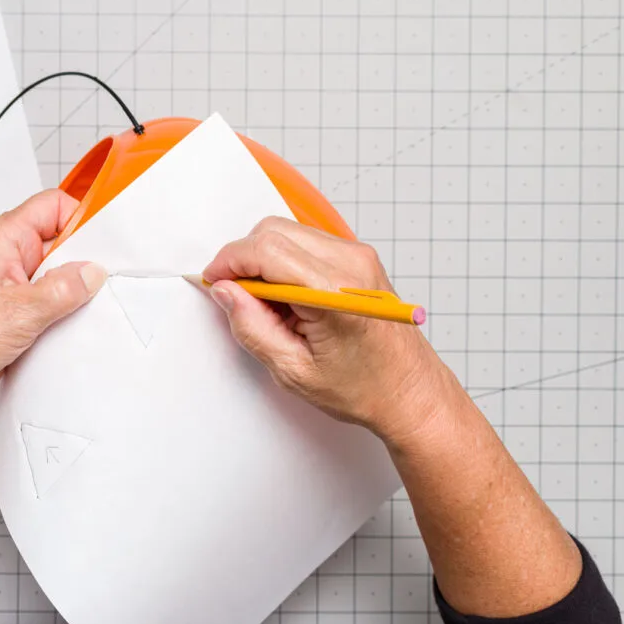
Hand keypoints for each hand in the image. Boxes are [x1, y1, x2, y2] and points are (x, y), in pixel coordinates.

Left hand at [0, 189, 106, 399]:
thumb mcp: (20, 312)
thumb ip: (62, 290)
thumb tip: (92, 272)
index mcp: (3, 238)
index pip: (53, 206)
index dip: (81, 218)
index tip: (103, 243)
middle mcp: (9, 252)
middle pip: (61, 237)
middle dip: (82, 258)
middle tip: (97, 281)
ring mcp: (15, 278)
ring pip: (59, 268)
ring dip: (73, 287)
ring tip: (82, 305)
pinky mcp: (20, 302)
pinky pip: (53, 293)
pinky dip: (66, 305)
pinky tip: (72, 320)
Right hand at [202, 216, 447, 443]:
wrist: (410, 392)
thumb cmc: (363, 388)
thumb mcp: (294, 370)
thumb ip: (252, 327)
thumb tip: (225, 292)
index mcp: (334, 292)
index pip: (265, 250)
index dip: (228, 262)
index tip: (213, 282)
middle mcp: (351, 263)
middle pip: (273, 231)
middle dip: (243, 259)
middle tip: (236, 297)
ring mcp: (358, 256)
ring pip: (287, 232)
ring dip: (263, 260)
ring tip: (268, 305)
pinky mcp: (358, 258)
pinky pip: (305, 242)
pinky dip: (284, 262)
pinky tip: (288, 298)